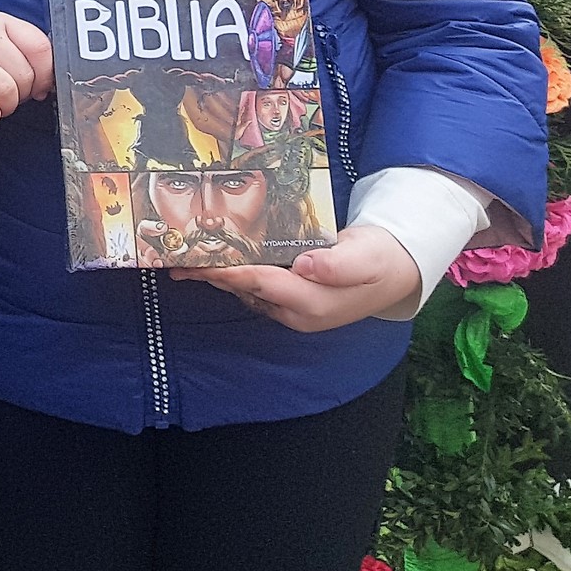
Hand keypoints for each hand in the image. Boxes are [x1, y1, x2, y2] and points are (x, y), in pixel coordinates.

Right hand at [0, 13, 53, 140]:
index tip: (34, 85)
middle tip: (3, 94)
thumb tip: (52, 84)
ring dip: (3, 107)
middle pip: (24, 75)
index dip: (44, 76)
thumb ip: (32, 61)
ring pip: (5, 91)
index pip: (40, 48)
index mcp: (0, 23)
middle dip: (20, 95)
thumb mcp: (5, 57)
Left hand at [170, 224, 419, 331]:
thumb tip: (308, 267)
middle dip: (211, 275)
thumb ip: (339, 265)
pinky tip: (217, 258)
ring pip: (247, 290)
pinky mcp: (293, 300)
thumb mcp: (366, 257)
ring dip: (218, 275)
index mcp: (313, 303)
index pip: (261, 283)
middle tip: (175, 260)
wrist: (396, 270)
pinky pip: (256, 286)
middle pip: (246, 289)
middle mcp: (297, 312)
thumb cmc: (381, 259)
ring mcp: (294, 309)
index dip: (228, 271)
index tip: (198, 262)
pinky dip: (234, 273)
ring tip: (184, 258)